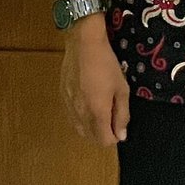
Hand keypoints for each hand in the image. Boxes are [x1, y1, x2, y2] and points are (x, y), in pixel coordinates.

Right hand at [61, 20, 129, 147]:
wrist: (83, 43)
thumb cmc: (106, 64)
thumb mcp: (122, 88)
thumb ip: (122, 114)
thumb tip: (121, 135)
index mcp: (97, 111)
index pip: (104, 140)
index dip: (114, 137)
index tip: (118, 125)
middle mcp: (80, 112)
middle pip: (90, 137)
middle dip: (102, 134)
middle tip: (110, 118)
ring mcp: (69, 104)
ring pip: (78, 129)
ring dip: (90, 128)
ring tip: (98, 112)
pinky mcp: (62, 95)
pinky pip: (71, 116)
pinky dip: (79, 118)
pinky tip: (86, 104)